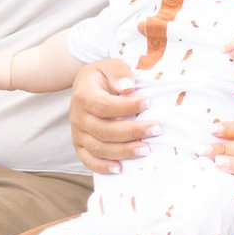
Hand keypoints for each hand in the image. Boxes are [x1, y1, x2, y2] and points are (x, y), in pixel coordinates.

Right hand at [71, 58, 149, 173]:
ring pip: (99, 148)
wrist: (85, 86)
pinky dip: (103, 167)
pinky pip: (88, 160)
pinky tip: (120, 168)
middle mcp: (78, 116)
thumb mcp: (110, 66)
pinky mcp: (80, 145)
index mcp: (84, 95)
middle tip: (156, 129)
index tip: (148, 103)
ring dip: (123, 151)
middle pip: (104, 130)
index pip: (104, 105)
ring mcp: (78, 133)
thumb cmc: (103, 76)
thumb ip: (119, 73)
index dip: (127, 107)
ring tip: (146, 149)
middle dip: (132, 132)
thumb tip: (128, 87)